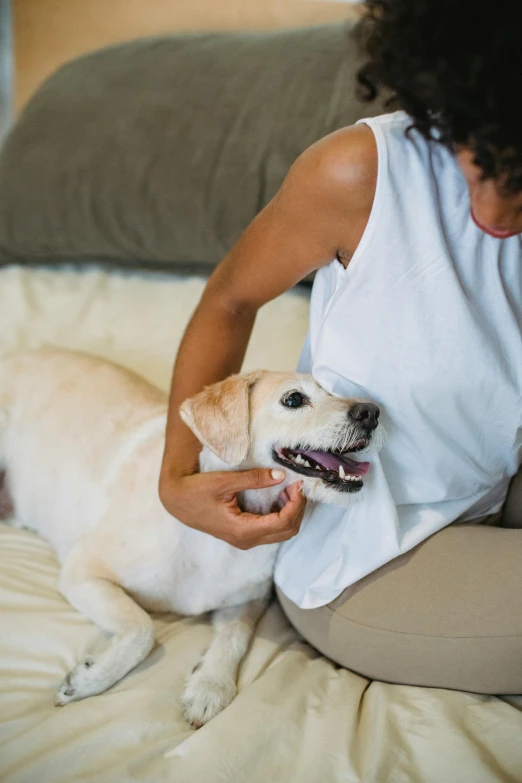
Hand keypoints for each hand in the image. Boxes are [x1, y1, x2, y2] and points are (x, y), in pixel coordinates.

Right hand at [159, 468, 305, 548]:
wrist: (176, 501)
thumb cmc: (196, 490)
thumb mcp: (225, 481)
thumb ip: (254, 479)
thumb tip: (281, 475)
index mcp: (243, 530)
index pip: (284, 522)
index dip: (296, 503)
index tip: (297, 483)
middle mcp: (247, 540)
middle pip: (287, 531)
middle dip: (297, 508)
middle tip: (296, 485)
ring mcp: (245, 540)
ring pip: (281, 532)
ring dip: (290, 512)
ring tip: (288, 489)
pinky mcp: (243, 534)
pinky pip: (271, 529)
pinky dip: (281, 514)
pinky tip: (278, 497)